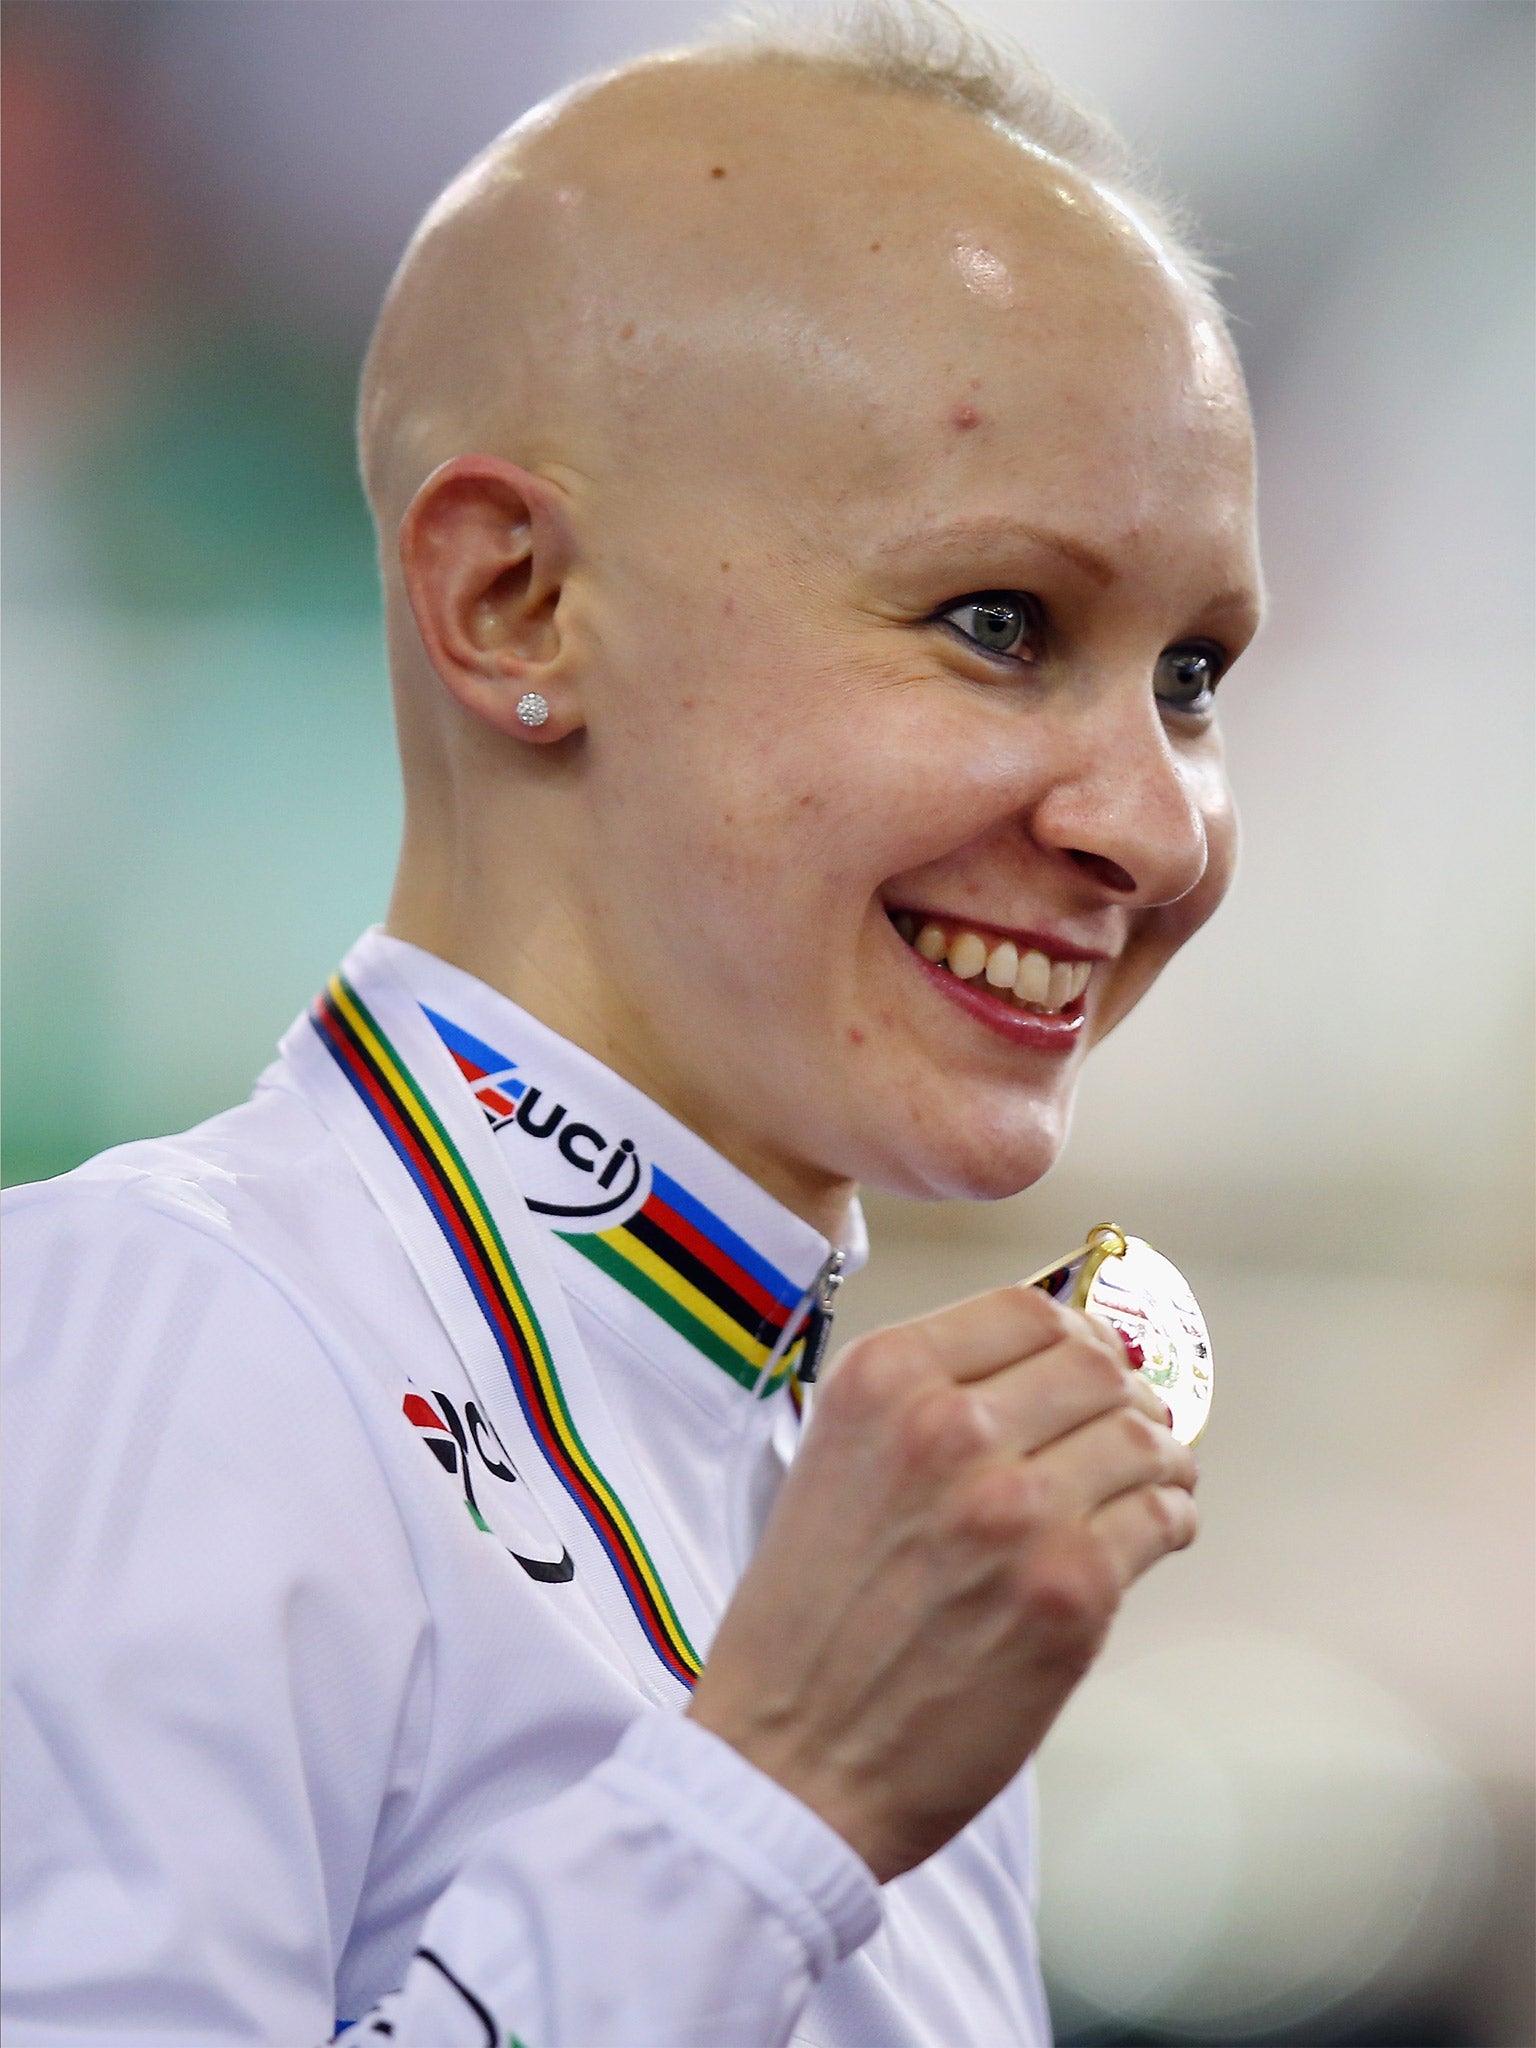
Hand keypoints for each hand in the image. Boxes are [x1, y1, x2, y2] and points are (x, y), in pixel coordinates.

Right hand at [687, 1285, 1196, 1881]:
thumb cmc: (805, 1624)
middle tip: (1132, 1422)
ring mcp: (1018, 1508)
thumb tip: (1043, 1369)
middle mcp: (951, 1427)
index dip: (1074, 1335)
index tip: (1089, 1361)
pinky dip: (1169, 1520)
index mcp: (883, 1381)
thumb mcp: (831, 1461)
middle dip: (1124, 1393)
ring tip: (1157, 1479)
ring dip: (1159, 1456)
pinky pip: (1159, 1520)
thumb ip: (922, 1404)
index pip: (1026, 1312)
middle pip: (1096, 1364)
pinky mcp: (1070, 1592)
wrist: (791, 1758)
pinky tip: (1153, 1533)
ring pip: (1142, 1437)